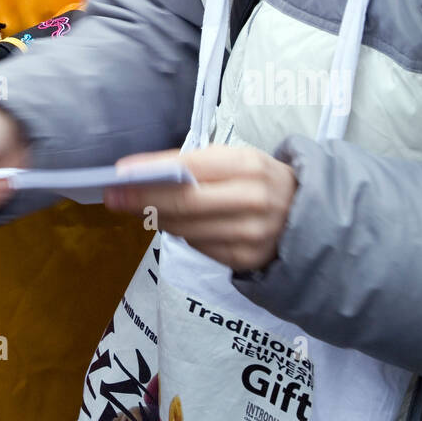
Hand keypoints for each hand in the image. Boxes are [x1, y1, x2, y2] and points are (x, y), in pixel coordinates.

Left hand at [104, 145, 297, 272]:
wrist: (308, 215)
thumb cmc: (260, 179)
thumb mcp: (237, 160)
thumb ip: (195, 164)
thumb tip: (141, 172)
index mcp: (249, 165)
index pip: (191, 168)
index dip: (152, 172)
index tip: (120, 173)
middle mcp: (253, 200)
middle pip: (185, 204)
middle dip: (143, 200)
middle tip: (113, 197)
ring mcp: (252, 235)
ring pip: (188, 230)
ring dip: (158, 219)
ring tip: (137, 207)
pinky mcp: (248, 260)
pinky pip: (200, 247)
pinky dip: (182, 235)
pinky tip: (173, 223)